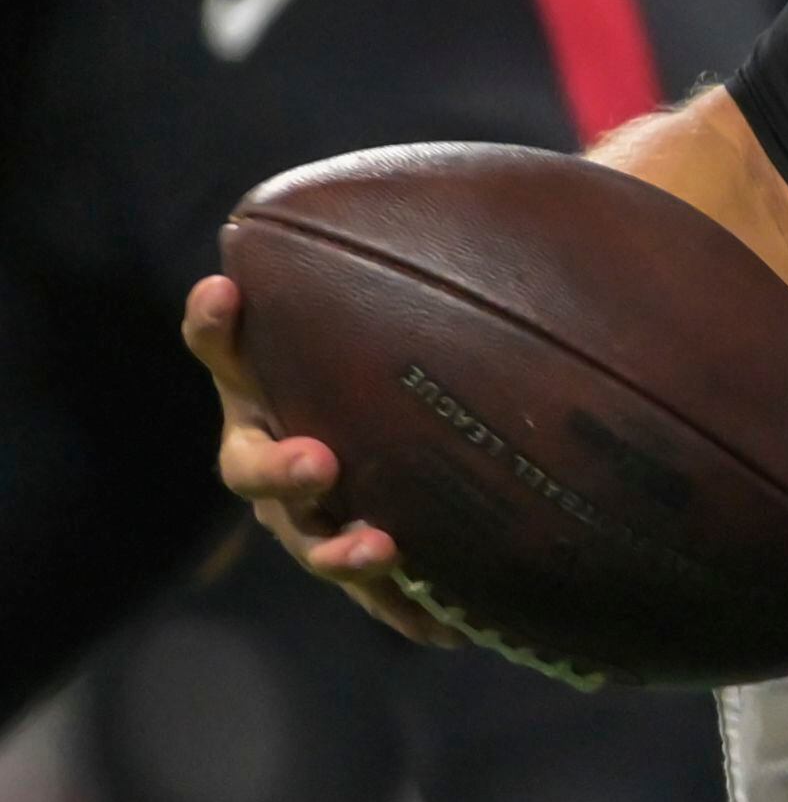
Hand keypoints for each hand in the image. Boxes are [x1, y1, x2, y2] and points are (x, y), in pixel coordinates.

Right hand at [179, 274, 462, 650]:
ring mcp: (311, 510)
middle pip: (251, 463)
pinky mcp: (364, 560)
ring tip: (378, 547)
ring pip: (305, 537)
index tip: (225, 290)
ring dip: (336, 548)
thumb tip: (556, 173)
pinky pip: (376, 594)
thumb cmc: (423, 332)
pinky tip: (445, 627)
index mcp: (272, 376)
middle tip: (319, 459)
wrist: (453, 412)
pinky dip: (405, 607)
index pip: (227, 345)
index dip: (218, 326)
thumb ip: (446, 252)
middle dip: (277, 464)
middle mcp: (278, 443)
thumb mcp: (430, 291)